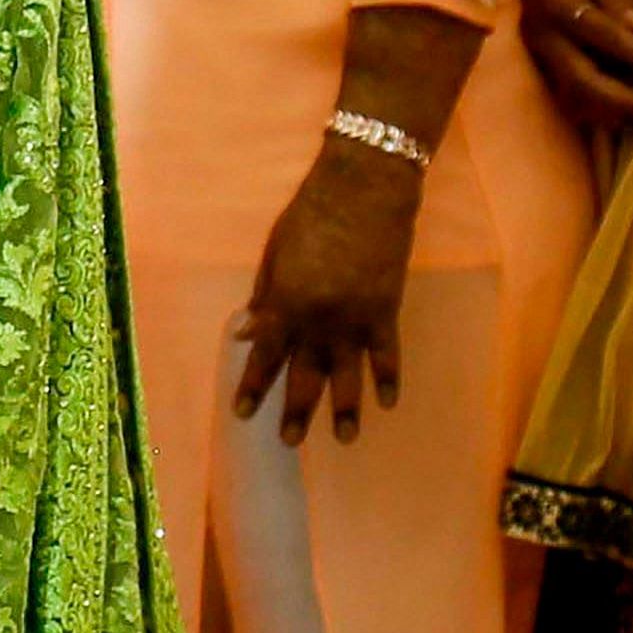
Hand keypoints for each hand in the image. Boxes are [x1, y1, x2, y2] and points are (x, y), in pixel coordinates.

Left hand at [231, 144, 422, 443]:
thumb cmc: (311, 213)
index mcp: (284, 302)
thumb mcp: (275, 252)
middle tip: (288, 443)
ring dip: (345, 411)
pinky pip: (388, 355)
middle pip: (304, 376)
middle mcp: (317, 320)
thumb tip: (245, 331)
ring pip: (348, 377)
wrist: (365, 190)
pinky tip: (388, 402)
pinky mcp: (386, 311)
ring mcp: (354, 320)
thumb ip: (264, 295)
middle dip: (295, 412)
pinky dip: (389, 379)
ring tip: (344, 440)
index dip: (253, 385)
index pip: (264, 354)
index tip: (242, 414)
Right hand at [512, 0, 632, 130]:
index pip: (600, 33)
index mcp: (560, 5)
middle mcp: (544, 36)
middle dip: (618, 98)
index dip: (632, 52)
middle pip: (580, 78)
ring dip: (605, 112)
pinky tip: (613, 117)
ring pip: (570, 95)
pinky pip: (563, 96)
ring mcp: (537, 54)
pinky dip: (589, 111)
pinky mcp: (537, 65)